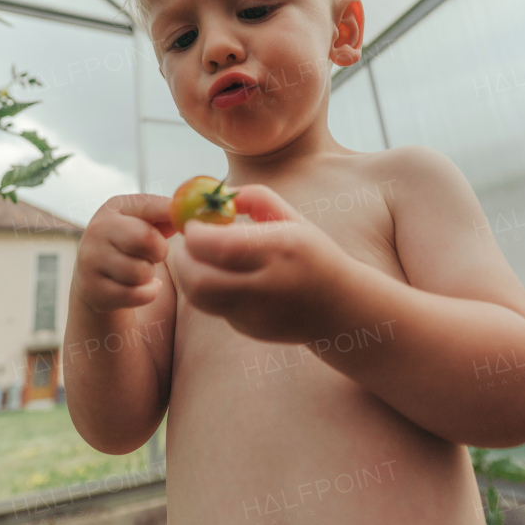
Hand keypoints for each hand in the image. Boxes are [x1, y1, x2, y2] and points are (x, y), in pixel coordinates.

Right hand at [72, 193, 175, 315]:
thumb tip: (187, 217)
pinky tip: (143, 287)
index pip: (149, 206)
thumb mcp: (143, 223)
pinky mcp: (94, 289)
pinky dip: (147, 293)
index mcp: (115, 208)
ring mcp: (92, 260)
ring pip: (141, 271)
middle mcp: (97, 230)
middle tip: (157, 254)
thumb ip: (166, 215)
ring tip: (143, 270)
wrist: (95, 278)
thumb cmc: (130, 244)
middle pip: (146, 239)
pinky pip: (137, 294)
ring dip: (150, 275)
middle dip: (160, 250)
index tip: (187, 225)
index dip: (172, 215)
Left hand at [173, 184, 352, 343]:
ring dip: (190, 276)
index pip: (220, 246)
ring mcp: (257, 313)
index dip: (196, 233)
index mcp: (280, 249)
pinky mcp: (250, 329)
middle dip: (183, 259)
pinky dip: (210, 292)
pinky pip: (215, 308)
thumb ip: (256, 197)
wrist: (341, 307)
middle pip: (200, 280)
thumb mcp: (293, 219)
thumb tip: (219, 194)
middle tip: (188, 245)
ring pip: (200, 298)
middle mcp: (268, 285)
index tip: (196, 223)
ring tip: (202, 260)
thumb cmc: (313, 254)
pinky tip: (227, 280)